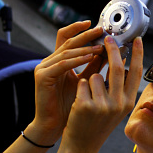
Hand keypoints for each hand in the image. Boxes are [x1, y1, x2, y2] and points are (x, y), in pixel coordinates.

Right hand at [28, 21, 105, 144]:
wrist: (54, 126)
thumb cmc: (70, 106)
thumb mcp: (86, 81)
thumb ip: (94, 67)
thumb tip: (110, 53)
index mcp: (58, 61)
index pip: (68, 38)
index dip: (81, 30)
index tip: (98, 26)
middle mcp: (49, 61)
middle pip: (68, 40)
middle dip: (86, 35)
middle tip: (102, 30)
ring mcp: (44, 68)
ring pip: (66, 51)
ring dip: (85, 47)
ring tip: (101, 46)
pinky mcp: (42, 77)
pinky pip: (62, 64)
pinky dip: (76, 60)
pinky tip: (89, 57)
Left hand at [61, 36, 143, 152]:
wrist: (82, 145)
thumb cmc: (98, 123)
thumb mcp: (115, 107)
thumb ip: (119, 87)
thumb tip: (122, 62)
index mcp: (128, 103)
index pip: (136, 73)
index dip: (138, 54)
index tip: (137, 39)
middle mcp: (119, 104)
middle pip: (116, 68)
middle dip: (112, 49)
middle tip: (108, 37)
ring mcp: (102, 105)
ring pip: (95, 75)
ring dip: (89, 80)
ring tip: (88, 97)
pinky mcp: (85, 105)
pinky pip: (82, 83)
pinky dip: (79, 87)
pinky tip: (79, 102)